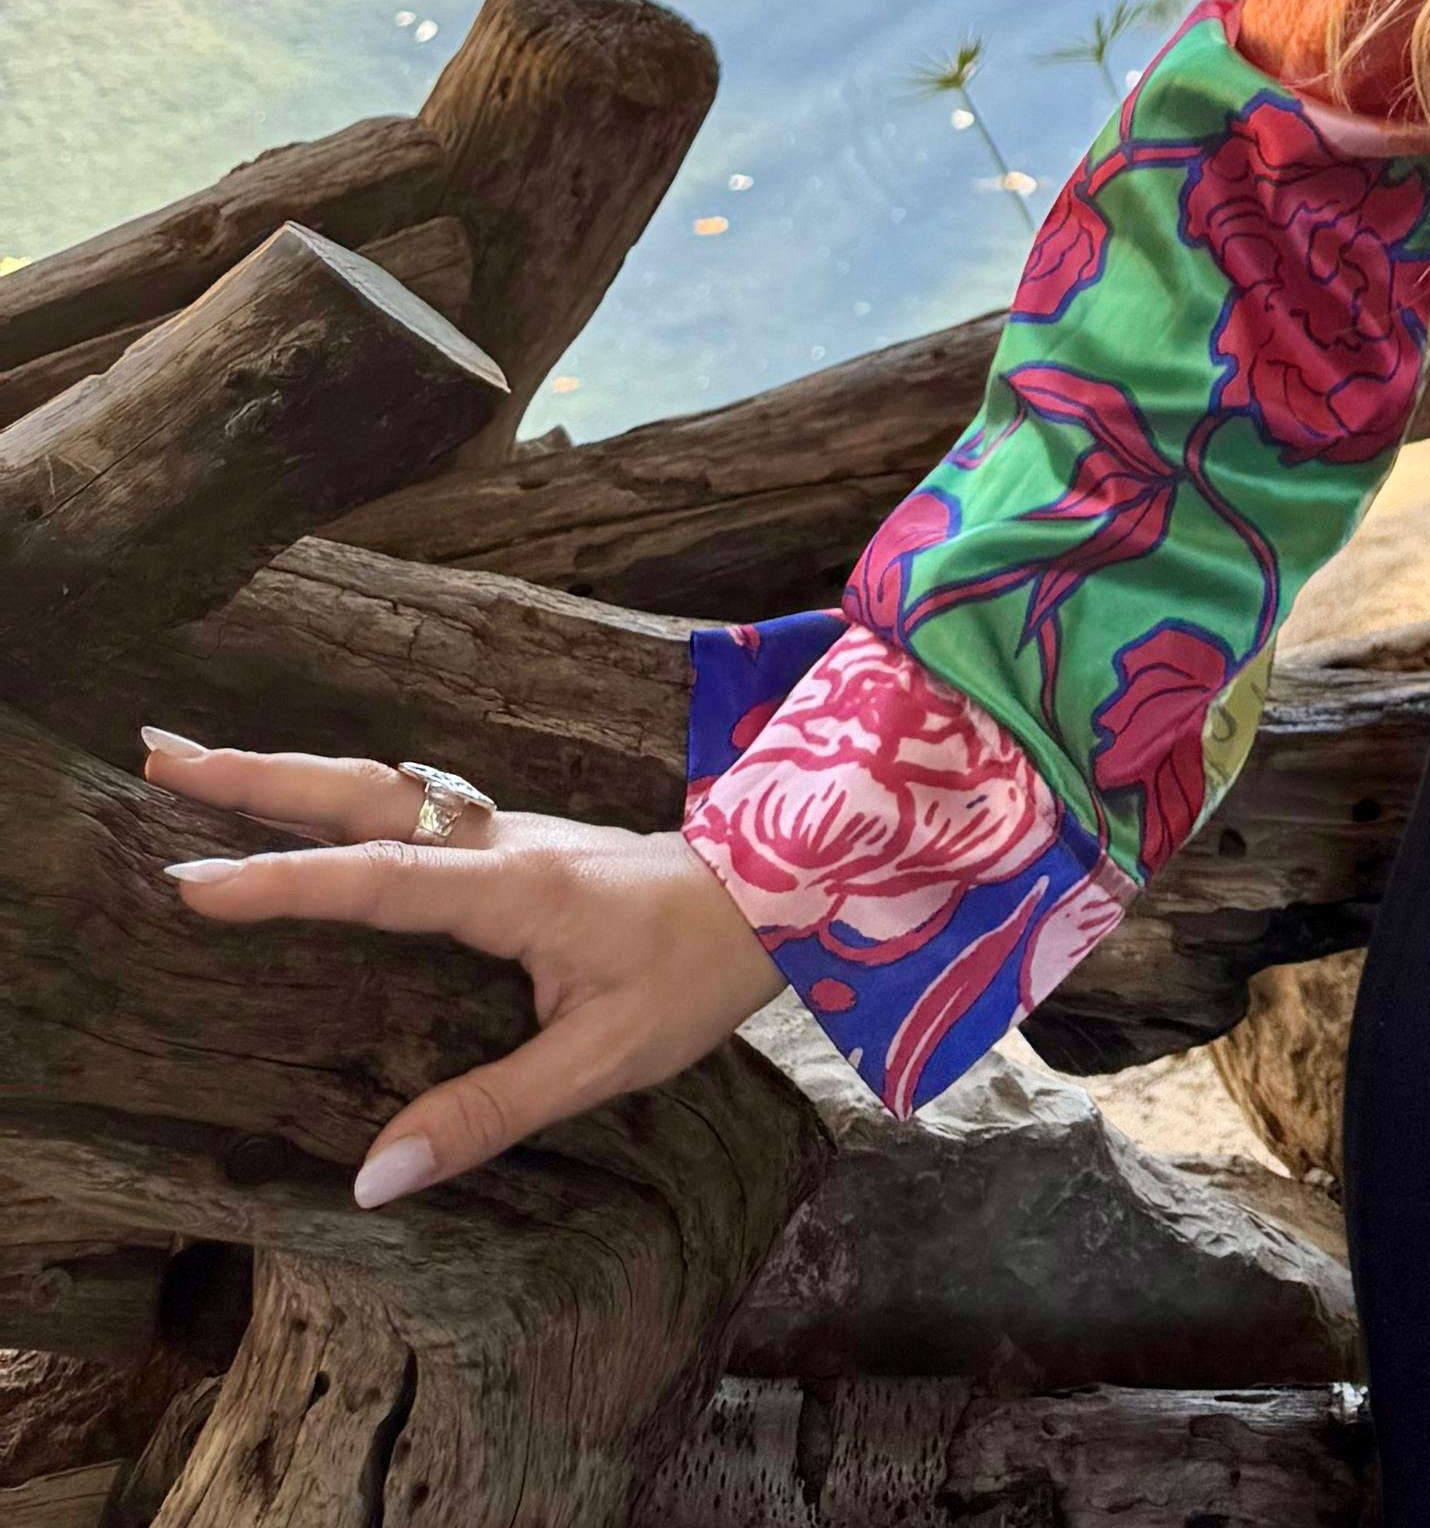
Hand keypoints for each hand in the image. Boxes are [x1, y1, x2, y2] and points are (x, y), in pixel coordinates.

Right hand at [143, 731, 785, 1206]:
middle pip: (360, 794)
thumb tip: (375, 1176)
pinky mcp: (507, 839)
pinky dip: (332, 793)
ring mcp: (500, 829)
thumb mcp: (606, 1059)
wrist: (778, 892)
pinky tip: (295, 801)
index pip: (378, 879)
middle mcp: (496, 839)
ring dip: (284, 772)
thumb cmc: (696, 973)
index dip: (284, 882)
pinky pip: (401, 804)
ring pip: (377, 786)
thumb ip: (493, 1110)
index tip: (193, 883)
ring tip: (186, 762)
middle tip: (154, 752)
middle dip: (253, 777)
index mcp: (513, 886)